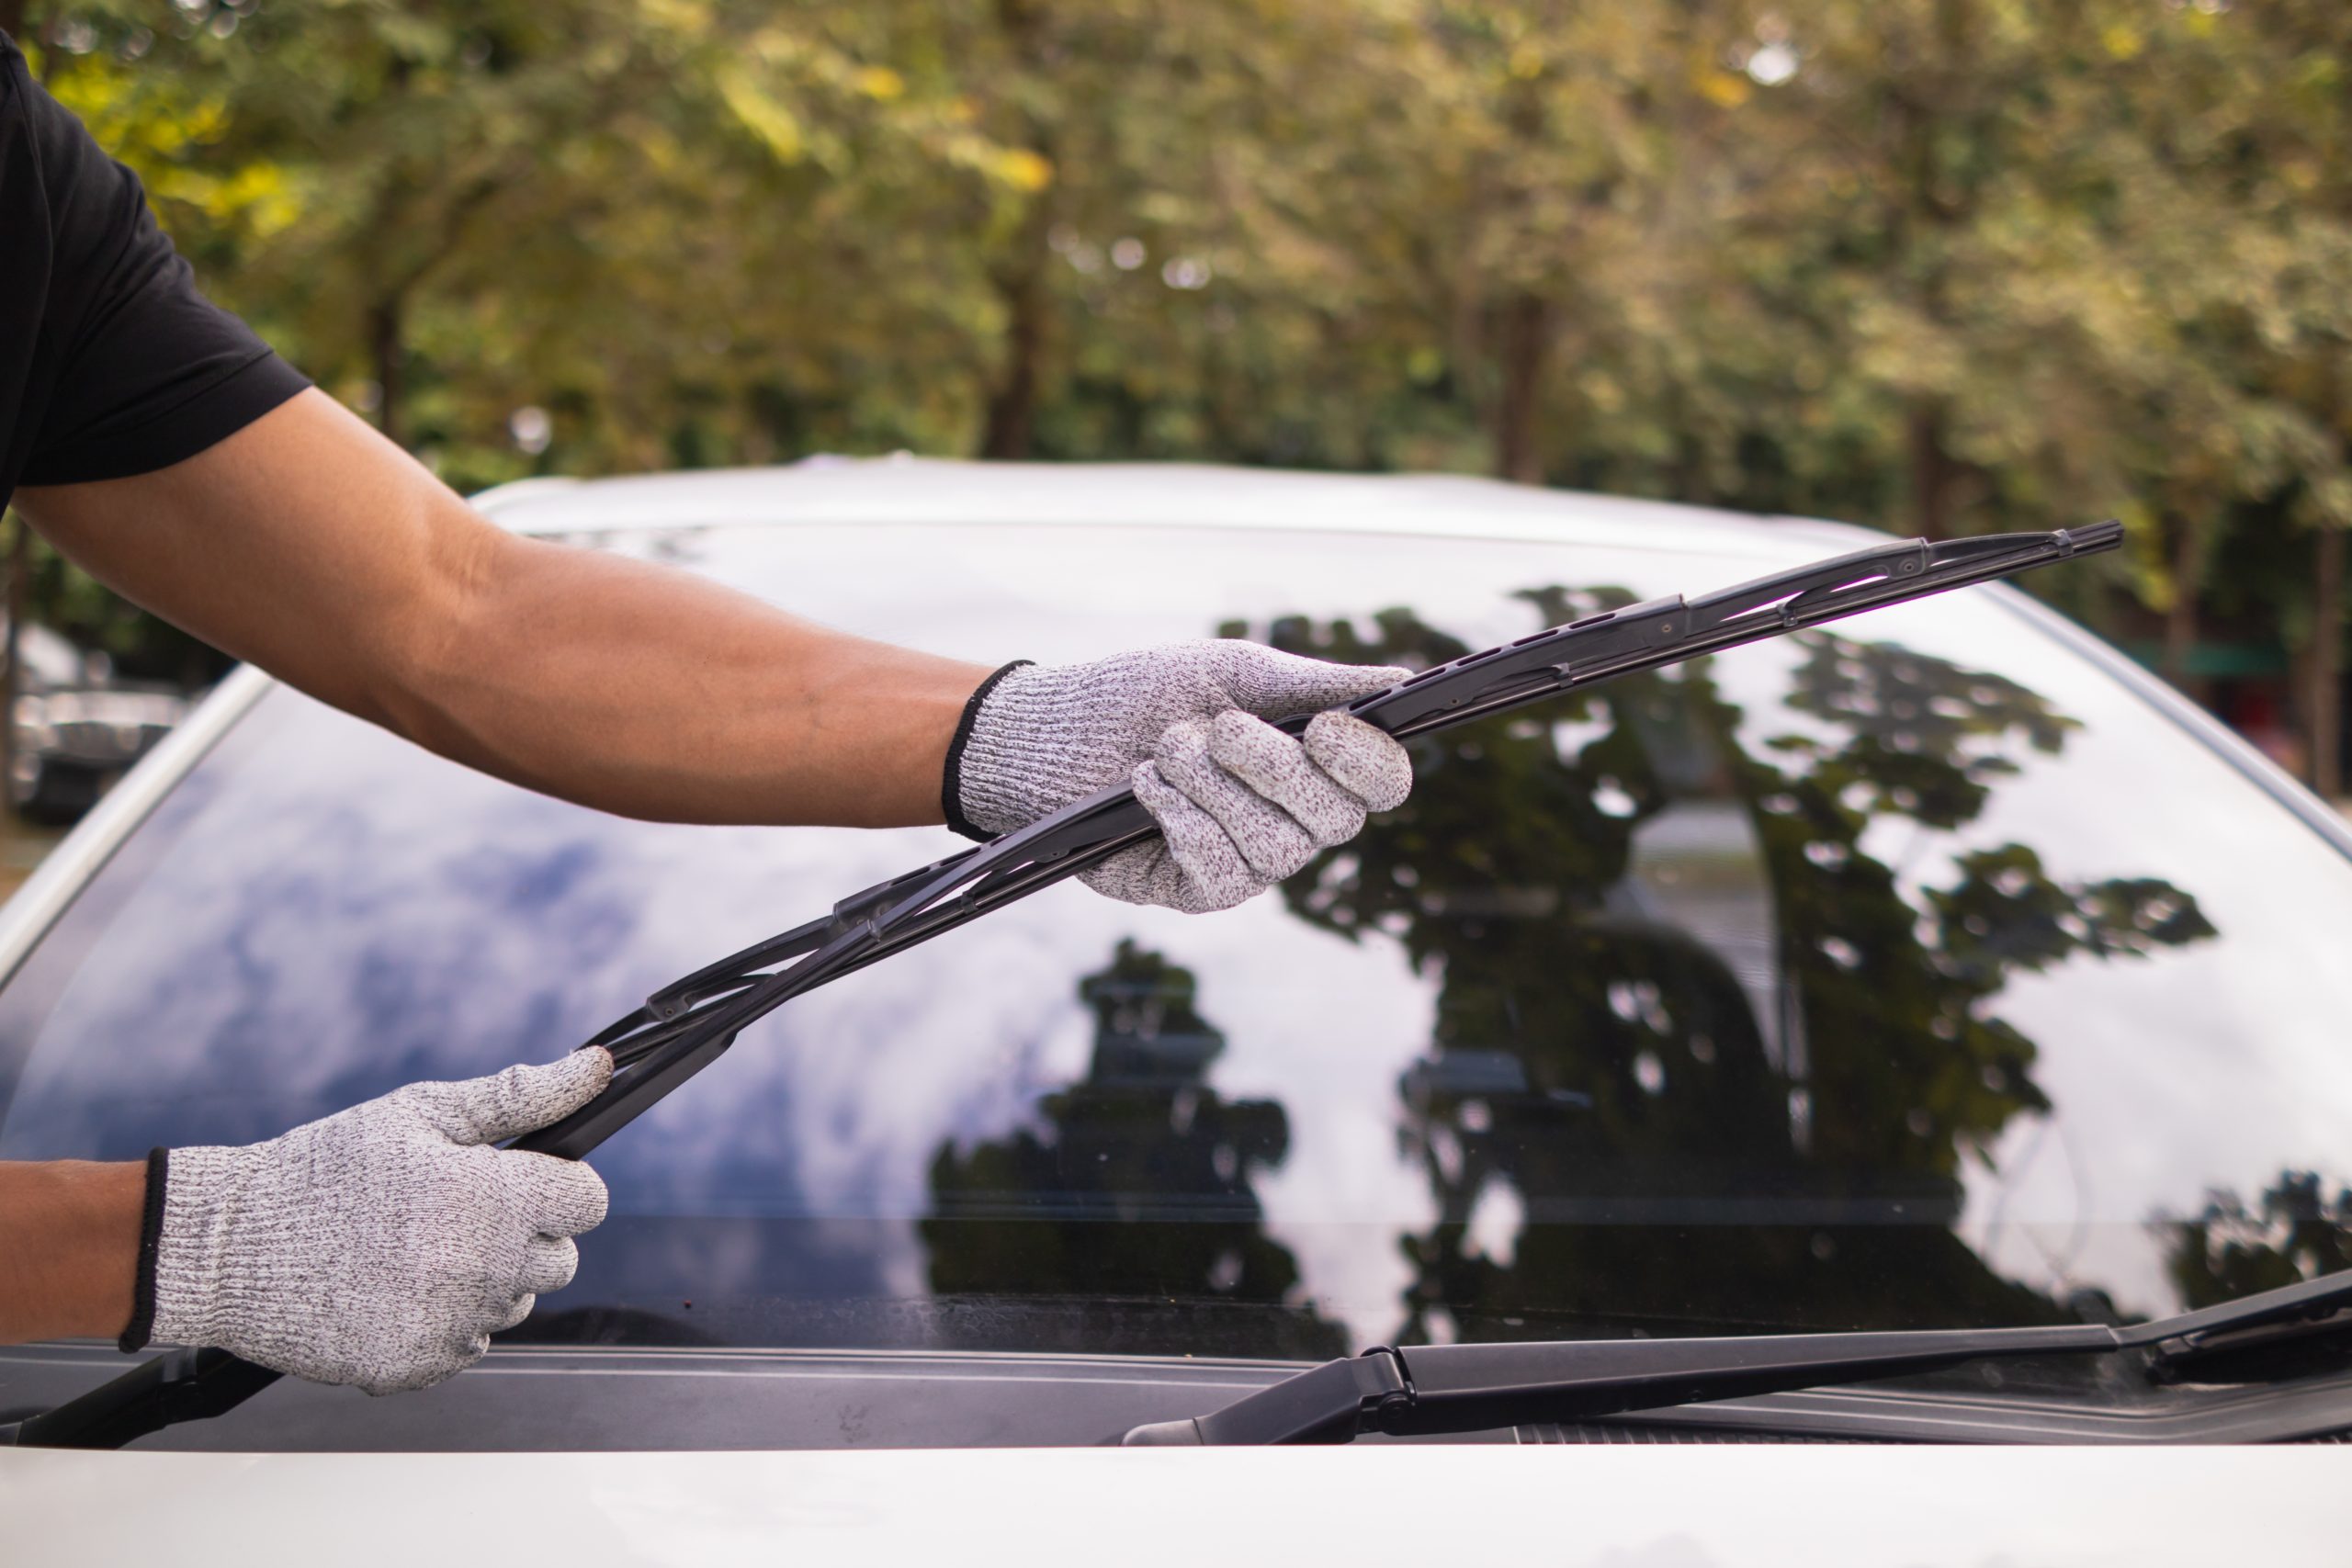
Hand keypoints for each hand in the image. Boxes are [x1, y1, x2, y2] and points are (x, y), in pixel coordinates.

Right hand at [144, 1050, 613, 1394]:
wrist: (230, 1246)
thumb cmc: (328, 1168)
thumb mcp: (423, 1114)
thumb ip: (519, 1095)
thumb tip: (596, 1067)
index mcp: (495, 1199)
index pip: (589, 1202)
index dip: (561, 1186)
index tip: (522, 1180)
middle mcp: (484, 1268)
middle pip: (560, 1260)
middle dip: (525, 1234)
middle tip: (456, 1213)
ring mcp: (451, 1323)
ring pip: (515, 1305)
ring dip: (485, 1280)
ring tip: (413, 1250)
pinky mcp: (418, 1365)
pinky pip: (466, 1344)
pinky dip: (442, 1320)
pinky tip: (392, 1289)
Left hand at [947, 641, 1413, 911]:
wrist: (1058, 731)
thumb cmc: (1149, 696)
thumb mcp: (1232, 673)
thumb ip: (1314, 683)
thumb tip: (1397, 681)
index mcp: (1315, 764)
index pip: (1382, 782)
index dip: (1367, 762)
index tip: (1324, 727)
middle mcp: (1296, 821)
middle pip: (1335, 817)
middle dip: (1270, 765)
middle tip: (1215, 728)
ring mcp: (1252, 863)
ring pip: (1273, 843)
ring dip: (1210, 785)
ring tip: (1165, 750)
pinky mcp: (1201, 892)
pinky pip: (1220, 870)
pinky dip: (1180, 819)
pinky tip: (1145, 788)